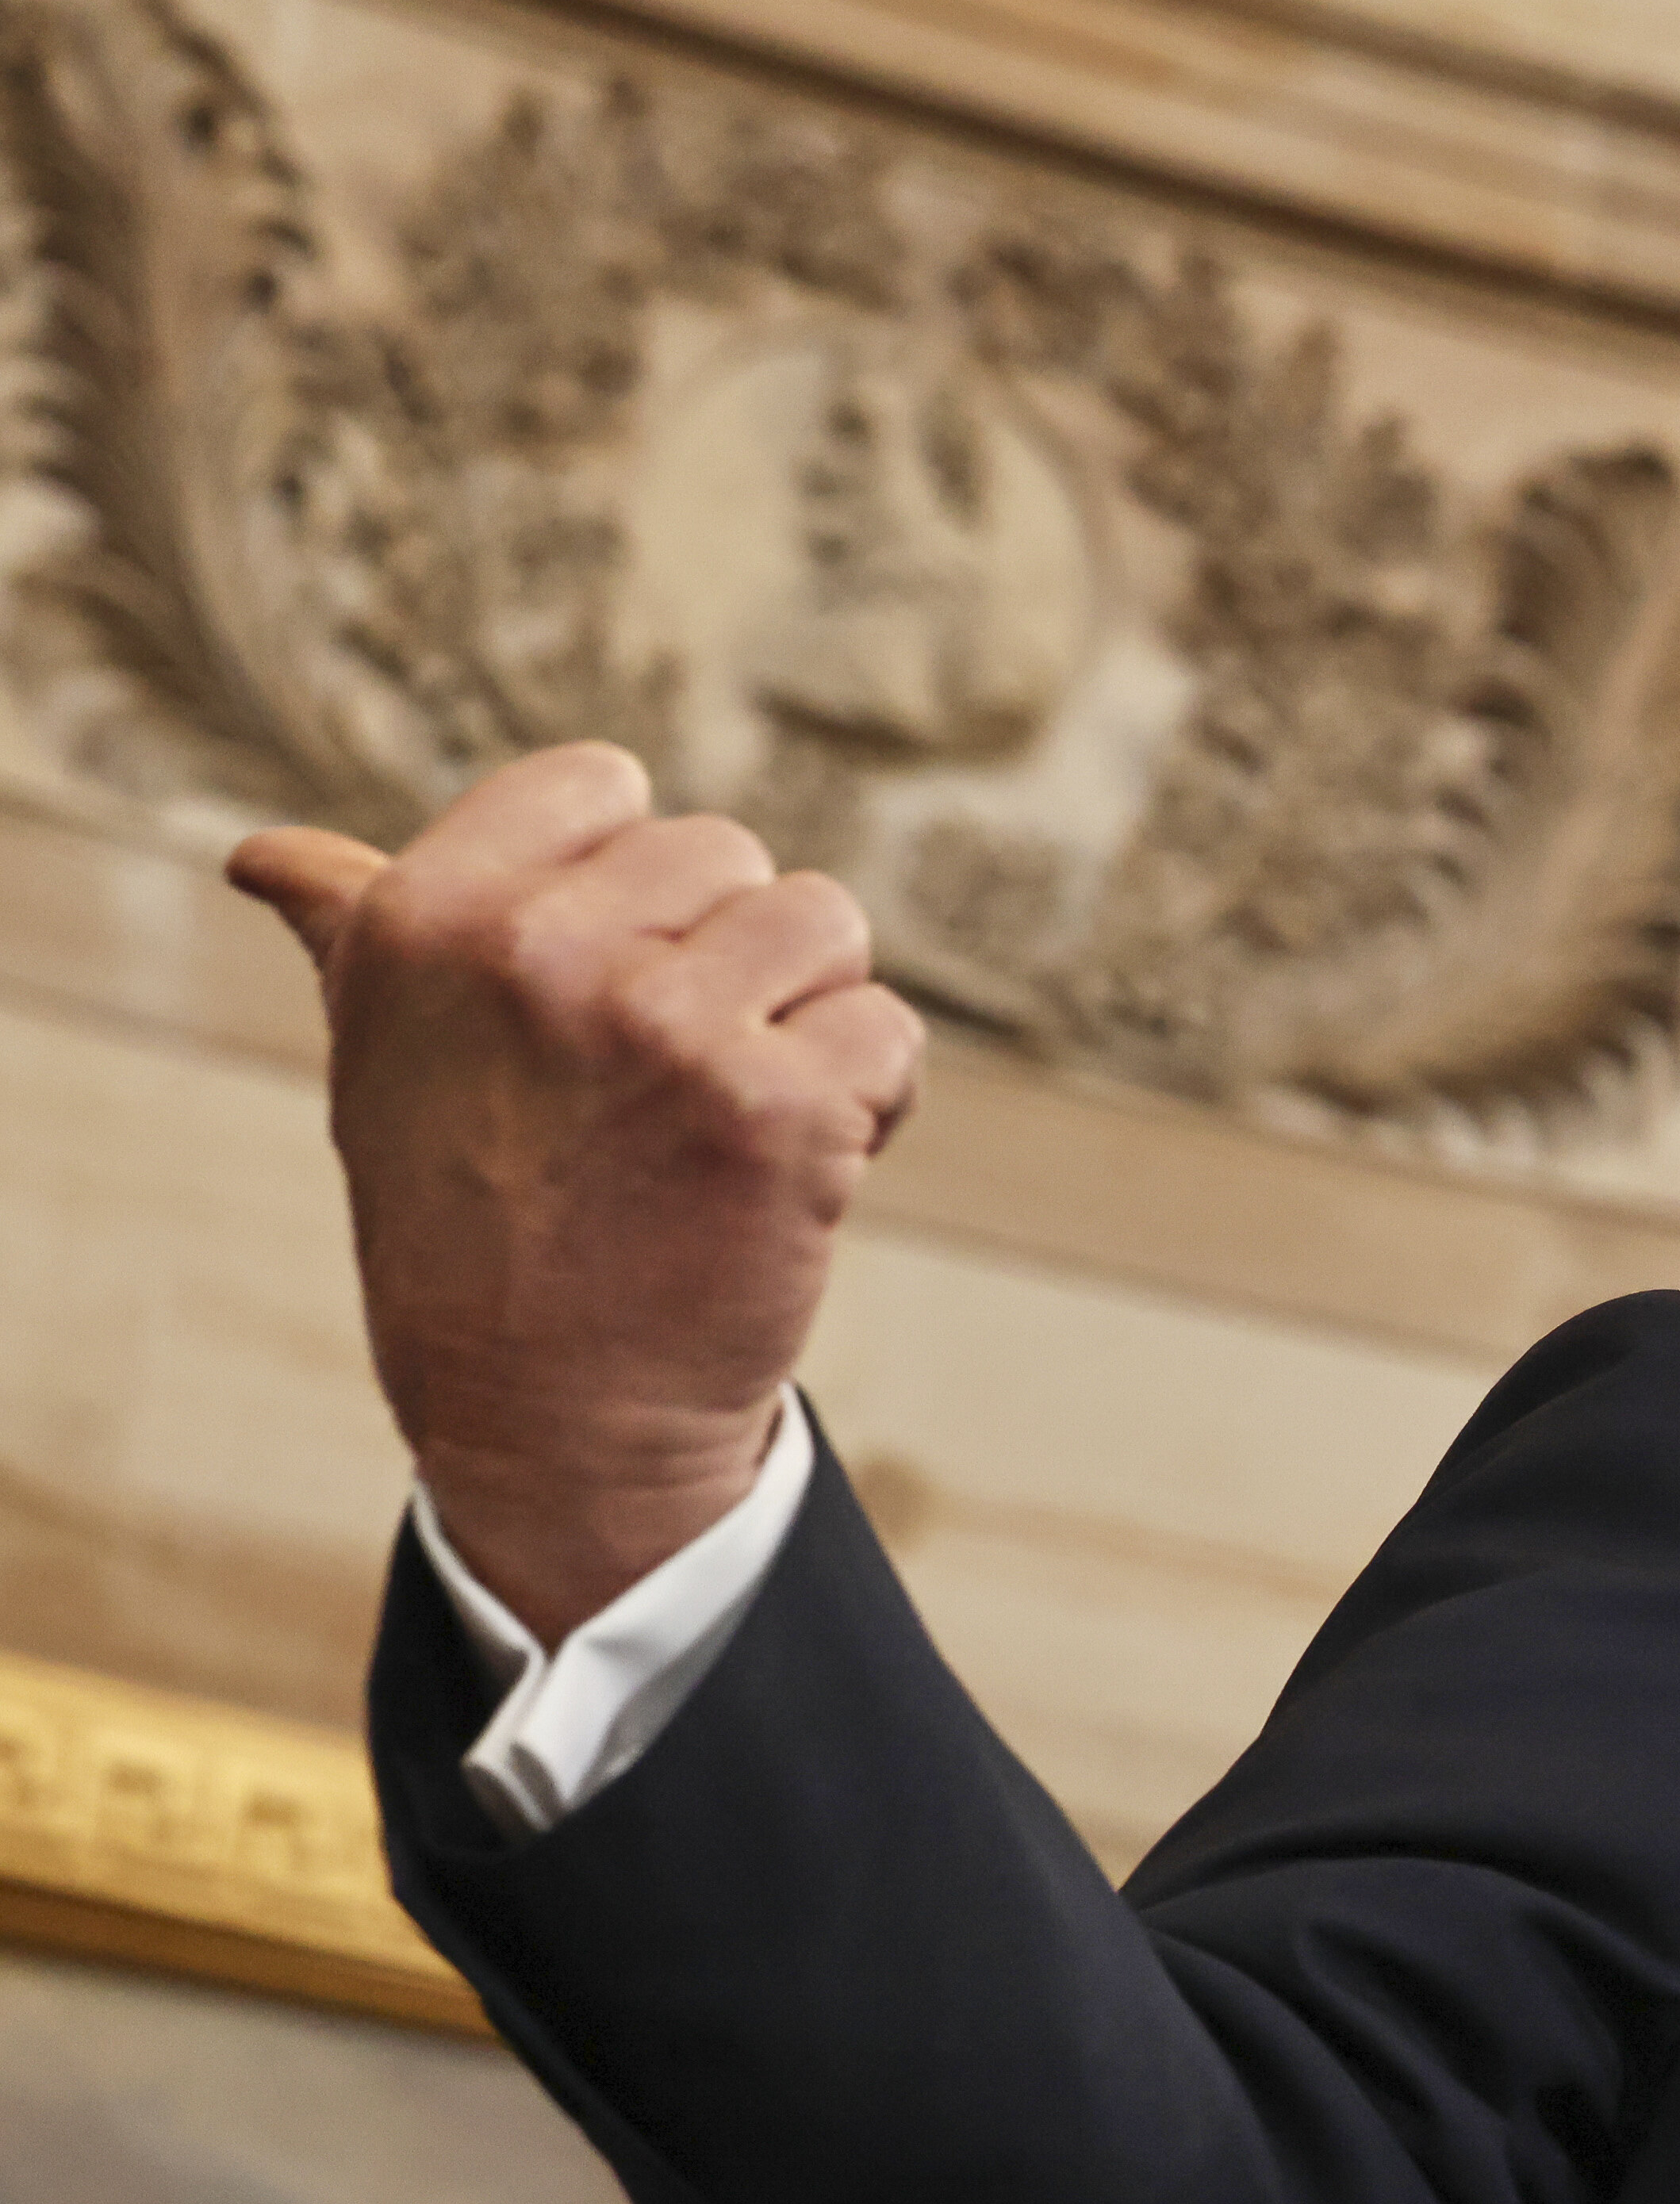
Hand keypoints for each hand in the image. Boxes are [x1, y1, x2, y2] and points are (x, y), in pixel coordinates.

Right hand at [232, 743, 923, 1645]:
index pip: (602, 784)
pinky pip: (886, 1031)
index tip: (601, 987)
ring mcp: (664, 1026)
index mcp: (427, 916)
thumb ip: (355, 934)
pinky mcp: (780, 1109)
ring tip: (731, 1119)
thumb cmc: (468, 1224)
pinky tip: (793, 1174)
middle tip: (666, 1089)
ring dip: (811, 1018)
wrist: (549, 1419)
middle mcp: (538, 953)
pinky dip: (871, 1102)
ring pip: (826, 924)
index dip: (638, 889)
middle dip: (732, 962)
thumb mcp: (382, 1062)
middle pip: (731, 856)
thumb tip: (268, 857)